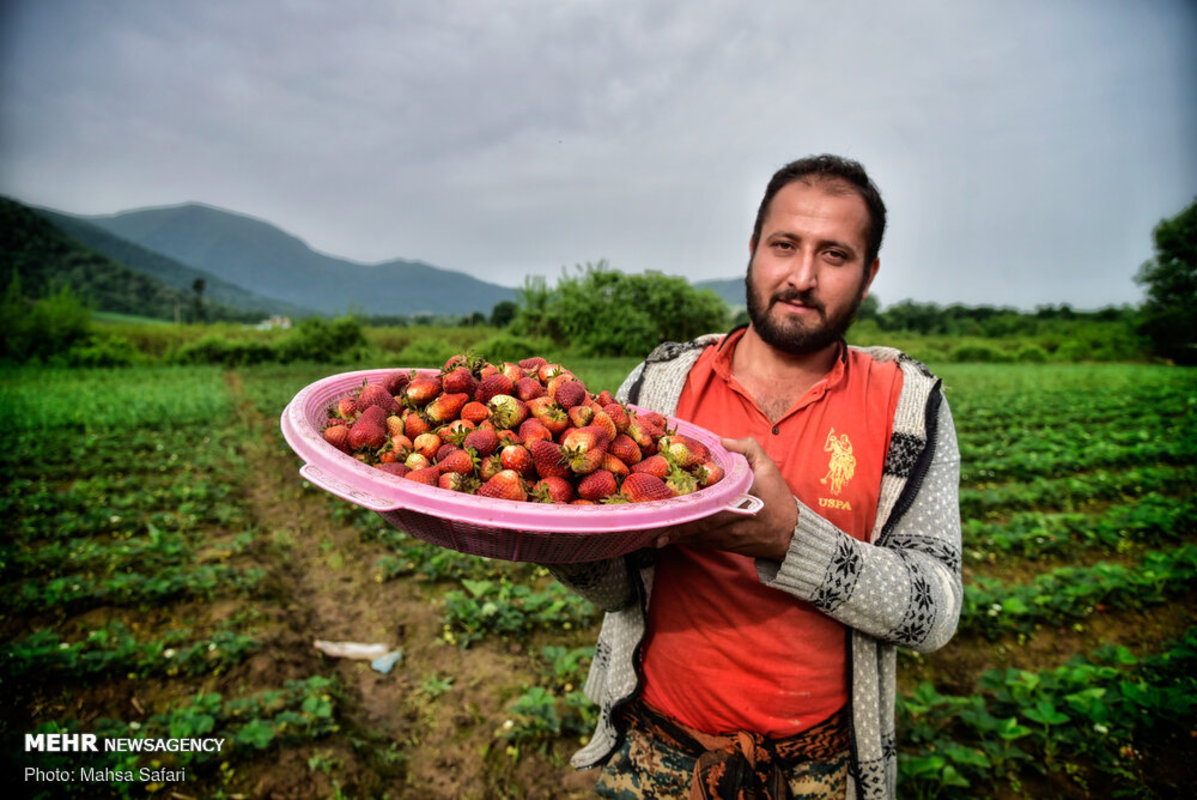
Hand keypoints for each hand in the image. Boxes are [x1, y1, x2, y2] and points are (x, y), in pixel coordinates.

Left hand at [654, 437, 797, 559]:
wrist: (791, 535)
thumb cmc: (778, 500)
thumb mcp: (769, 468)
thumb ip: (748, 449)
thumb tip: (723, 440)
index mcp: (734, 499)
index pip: (705, 504)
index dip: (684, 506)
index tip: (665, 505)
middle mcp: (725, 520)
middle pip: (691, 524)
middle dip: (670, 526)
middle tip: (647, 525)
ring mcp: (722, 536)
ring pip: (692, 536)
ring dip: (672, 535)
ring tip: (649, 534)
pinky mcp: (722, 545)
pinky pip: (698, 542)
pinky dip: (683, 540)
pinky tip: (667, 538)